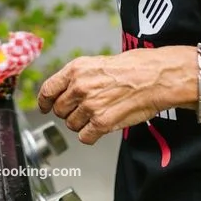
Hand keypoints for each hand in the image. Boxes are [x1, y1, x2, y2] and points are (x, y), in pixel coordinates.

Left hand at [38, 47, 190, 144]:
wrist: (155, 77)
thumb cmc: (133, 67)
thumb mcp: (97, 63)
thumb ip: (77, 77)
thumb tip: (64, 90)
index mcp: (76, 69)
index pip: (47, 90)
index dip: (44, 102)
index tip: (45, 107)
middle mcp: (79, 87)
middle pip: (59, 110)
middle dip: (69, 112)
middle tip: (83, 109)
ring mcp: (89, 106)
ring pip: (71, 125)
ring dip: (81, 124)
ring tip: (97, 114)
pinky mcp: (102, 122)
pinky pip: (85, 137)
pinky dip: (91, 135)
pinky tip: (100, 126)